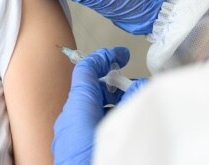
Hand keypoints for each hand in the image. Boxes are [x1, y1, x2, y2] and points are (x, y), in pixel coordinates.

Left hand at [52, 48, 147, 164]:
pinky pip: (88, 128)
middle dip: (114, 85)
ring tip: (136, 110)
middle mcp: (67, 120)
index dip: (104, 57)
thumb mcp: (120, 128)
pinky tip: (125, 130)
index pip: (85, 70)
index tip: (122, 54)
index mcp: (75, 108)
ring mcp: (68, 138)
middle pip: (90, 91)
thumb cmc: (98, 160)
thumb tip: (141, 88)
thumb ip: (132, 104)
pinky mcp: (72, 153)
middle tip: (137, 87)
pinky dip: (106, 122)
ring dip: (113, 105)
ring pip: (90, 111)